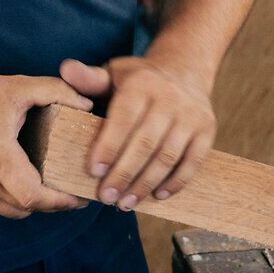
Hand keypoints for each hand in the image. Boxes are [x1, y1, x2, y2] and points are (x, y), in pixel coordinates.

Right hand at [0, 71, 93, 219]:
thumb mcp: (15, 86)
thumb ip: (55, 91)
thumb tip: (87, 105)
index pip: (33, 196)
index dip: (61, 201)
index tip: (80, 195)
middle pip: (27, 208)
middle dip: (55, 204)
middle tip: (76, 192)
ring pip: (13, 211)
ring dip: (36, 204)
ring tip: (56, 189)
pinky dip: (17, 200)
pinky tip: (30, 183)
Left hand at [59, 55, 215, 208]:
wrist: (185, 70)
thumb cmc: (139, 79)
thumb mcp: (113, 73)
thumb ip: (89, 78)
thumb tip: (65, 69)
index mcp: (141, 84)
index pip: (124, 119)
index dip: (108, 147)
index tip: (93, 172)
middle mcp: (169, 97)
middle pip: (145, 143)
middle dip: (124, 174)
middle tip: (106, 197)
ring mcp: (191, 115)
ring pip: (167, 156)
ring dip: (146, 183)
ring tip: (126, 203)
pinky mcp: (207, 130)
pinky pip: (193, 161)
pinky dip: (176, 182)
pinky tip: (158, 196)